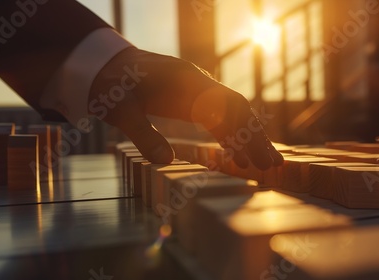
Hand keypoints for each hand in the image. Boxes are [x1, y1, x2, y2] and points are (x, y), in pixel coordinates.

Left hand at [88, 47, 282, 169]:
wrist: (106, 65)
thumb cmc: (112, 86)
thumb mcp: (122, 111)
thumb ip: (143, 134)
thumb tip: (164, 162)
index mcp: (186, 82)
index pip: (223, 107)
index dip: (241, 132)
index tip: (253, 158)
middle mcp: (199, 82)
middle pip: (237, 108)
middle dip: (256, 136)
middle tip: (272, 165)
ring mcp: (198, 89)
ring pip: (232, 111)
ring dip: (249, 136)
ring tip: (264, 162)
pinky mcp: (193, 97)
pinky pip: (219, 115)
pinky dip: (231, 134)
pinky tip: (238, 153)